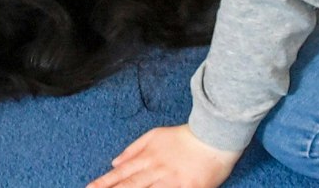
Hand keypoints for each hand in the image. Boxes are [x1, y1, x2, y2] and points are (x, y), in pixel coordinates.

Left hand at [88, 125, 238, 187]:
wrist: (213, 137)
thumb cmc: (184, 137)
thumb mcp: (155, 135)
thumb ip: (133, 149)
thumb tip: (115, 161)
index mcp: (147, 157)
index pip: (121, 173)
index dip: (104, 182)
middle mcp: (156, 170)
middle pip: (129, 185)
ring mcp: (171, 180)